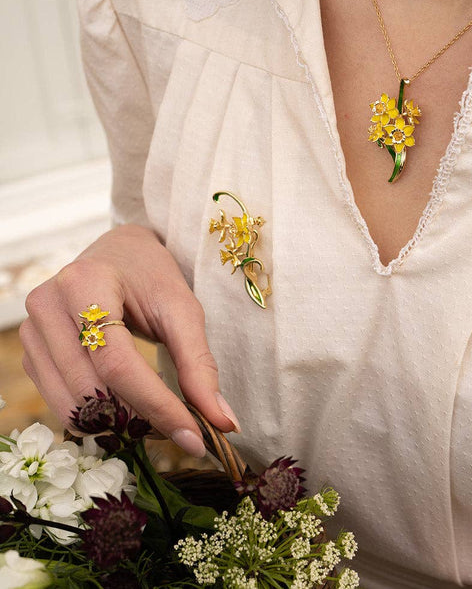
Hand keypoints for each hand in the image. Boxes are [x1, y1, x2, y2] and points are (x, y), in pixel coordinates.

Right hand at [20, 224, 239, 456]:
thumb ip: (199, 364)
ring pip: (74, 407)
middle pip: (93, 389)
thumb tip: (223, 422)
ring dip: (120, 424)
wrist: (117, 252)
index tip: (195, 437)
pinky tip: (127, 404)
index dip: (157, 406)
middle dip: (142, 418)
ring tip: (156, 414)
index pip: (118, 363)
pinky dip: (100, 417)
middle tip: (183, 426)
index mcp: (85, 283)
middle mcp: (47, 306)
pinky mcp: (30, 354)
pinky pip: (62, 405)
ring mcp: (30, 332)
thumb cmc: (151, 276)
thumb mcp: (182, 309)